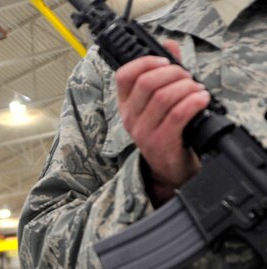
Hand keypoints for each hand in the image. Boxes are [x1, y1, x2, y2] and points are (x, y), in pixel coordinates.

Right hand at [115, 40, 209, 205]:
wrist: (170, 167)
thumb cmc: (166, 131)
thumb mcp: (159, 102)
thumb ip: (163, 71)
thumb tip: (168, 44)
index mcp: (125, 105)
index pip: (123, 75)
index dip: (145, 62)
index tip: (164, 62)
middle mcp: (130, 118)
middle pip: (147, 83)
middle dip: (174, 73)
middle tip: (187, 77)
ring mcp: (143, 132)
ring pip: (164, 97)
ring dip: (188, 87)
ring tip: (198, 90)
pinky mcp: (160, 142)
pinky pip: (178, 114)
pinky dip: (194, 102)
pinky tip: (202, 100)